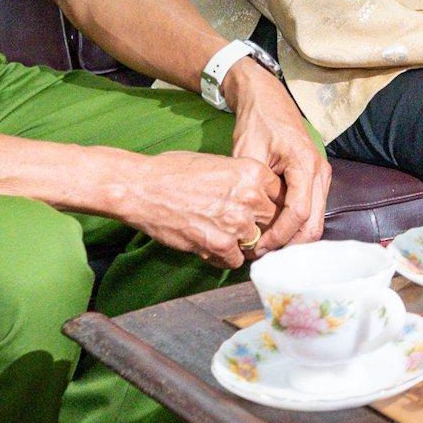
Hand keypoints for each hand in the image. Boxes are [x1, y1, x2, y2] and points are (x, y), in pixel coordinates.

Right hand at [110, 150, 281, 268]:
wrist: (141, 188)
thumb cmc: (173, 172)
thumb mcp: (218, 163)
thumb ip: (243, 180)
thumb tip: (258, 196)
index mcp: (252, 171)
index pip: (280, 195)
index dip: (270, 205)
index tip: (262, 211)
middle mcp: (250, 196)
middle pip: (273, 220)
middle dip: (260, 225)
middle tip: (241, 226)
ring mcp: (237, 222)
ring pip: (256, 243)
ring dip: (242, 243)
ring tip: (222, 235)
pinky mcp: (220, 244)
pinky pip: (236, 260)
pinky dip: (225, 258)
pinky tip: (210, 246)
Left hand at [222, 62, 328, 254]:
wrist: (268, 99)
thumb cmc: (257, 121)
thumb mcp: (248, 153)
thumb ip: (252, 187)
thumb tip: (246, 223)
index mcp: (305, 163)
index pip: (299, 212)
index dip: (280, 236)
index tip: (258, 247)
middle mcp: (320, 171)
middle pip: (315, 223)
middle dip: (291, 244)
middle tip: (263, 255)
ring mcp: (322, 175)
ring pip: (316, 220)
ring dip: (294, 238)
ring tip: (266, 247)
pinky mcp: (317, 179)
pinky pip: (312, 210)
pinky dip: (296, 226)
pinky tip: (275, 232)